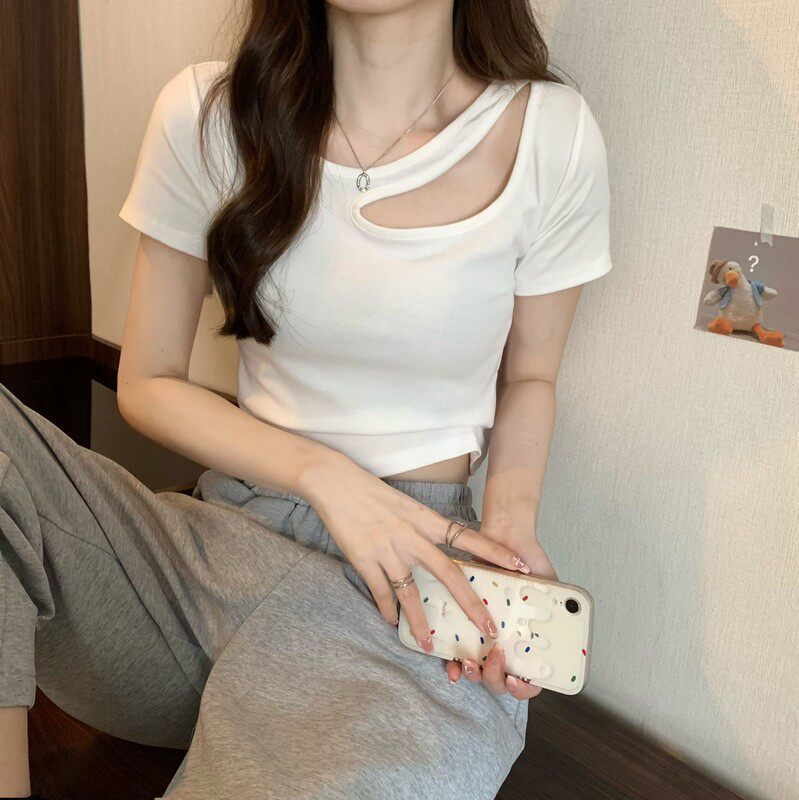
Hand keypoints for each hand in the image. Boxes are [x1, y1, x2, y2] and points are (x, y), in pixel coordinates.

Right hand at [298, 453, 532, 653]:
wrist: (337, 483)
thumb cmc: (372, 491)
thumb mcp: (406, 505)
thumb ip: (422, 527)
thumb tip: (436, 546)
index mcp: (425, 519)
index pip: (468, 536)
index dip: (495, 552)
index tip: (520, 565)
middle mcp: (412, 537)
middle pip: (448, 574)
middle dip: (470, 604)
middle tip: (488, 627)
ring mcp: (388, 550)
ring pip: (411, 594)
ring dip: (421, 623)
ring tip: (430, 646)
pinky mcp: (365, 560)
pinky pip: (381, 593)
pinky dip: (387, 610)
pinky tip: (391, 622)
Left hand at [445, 513, 556, 699]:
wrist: (504, 537)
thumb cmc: (529, 562)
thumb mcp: (550, 587)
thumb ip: (560, 606)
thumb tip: (573, 621)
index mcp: (528, 641)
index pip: (531, 679)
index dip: (526, 688)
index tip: (519, 679)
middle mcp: (507, 643)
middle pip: (502, 681)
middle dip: (495, 679)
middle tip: (495, 659)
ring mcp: (485, 637)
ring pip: (479, 673)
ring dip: (475, 676)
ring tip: (471, 664)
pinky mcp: (464, 626)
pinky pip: (458, 653)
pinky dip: (454, 665)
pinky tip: (452, 665)